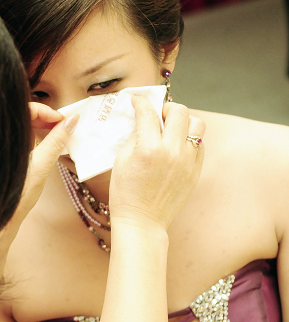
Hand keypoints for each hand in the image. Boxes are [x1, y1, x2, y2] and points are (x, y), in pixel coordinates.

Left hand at [0, 103, 76, 267]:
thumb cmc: (13, 201)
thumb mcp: (41, 168)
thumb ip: (56, 142)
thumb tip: (71, 122)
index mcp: (2, 138)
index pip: (24, 108)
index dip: (44, 110)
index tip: (61, 120)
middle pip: (22, 115)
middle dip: (44, 117)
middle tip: (61, 126)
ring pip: (21, 127)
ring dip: (39, 127)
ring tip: (55, 136)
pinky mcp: (1, 156)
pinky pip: (18, 139)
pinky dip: (32, 138)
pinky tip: (43, 146)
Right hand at [109, 97, 204, 230]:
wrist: (143, 221)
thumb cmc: (126, 193)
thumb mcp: (121, 160)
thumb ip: (134, 135)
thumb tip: (143, 119)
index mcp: (149, 149)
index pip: (148, 113)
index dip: (141, 101)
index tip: (138, 100)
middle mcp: (172, 152)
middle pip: (179, 112)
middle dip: (166, 107)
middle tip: (158, 113)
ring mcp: (187, 162)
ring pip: (197, 124)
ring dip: (184, 121)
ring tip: (171, 128)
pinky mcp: (195, 171)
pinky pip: (199, 144)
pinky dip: (188, 139)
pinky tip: (176, 145)